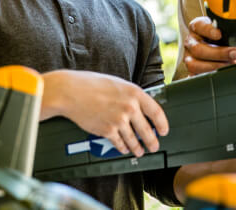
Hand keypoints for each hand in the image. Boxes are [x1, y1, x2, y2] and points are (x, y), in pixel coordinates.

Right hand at [41, 70, 168, 157]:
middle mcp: (130, 107)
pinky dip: (123, 148)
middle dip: (152, 142)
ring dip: (138, 148)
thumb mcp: (117, 84)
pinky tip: (124, 149)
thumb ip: (130, 96)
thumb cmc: (92, 84)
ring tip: (140, 152)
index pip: (156, 112)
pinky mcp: (107, 131)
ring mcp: (119, 120)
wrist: (71, 92)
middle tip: (154, 146)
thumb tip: (141, 108)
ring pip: (134, 140)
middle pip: (148, 131)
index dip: (162, 124)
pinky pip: (120, 144)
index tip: (164, 131)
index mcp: (134, 93)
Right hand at [183, 16, 235, 75]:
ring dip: (214, 67)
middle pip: (198, 49)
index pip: (199, 26)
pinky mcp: (191, 70)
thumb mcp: (222, 29)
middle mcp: (190, 42)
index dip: (208, 31)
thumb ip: (227, 32)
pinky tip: (219, 75)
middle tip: (234, 54)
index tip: (219, 35)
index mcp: (196, 27)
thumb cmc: (220, 36)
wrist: (212, 44)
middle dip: (218, 53)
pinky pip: (194, 76)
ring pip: (193, 65)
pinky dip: (206, 76)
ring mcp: (189, 57)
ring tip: (229, 66)